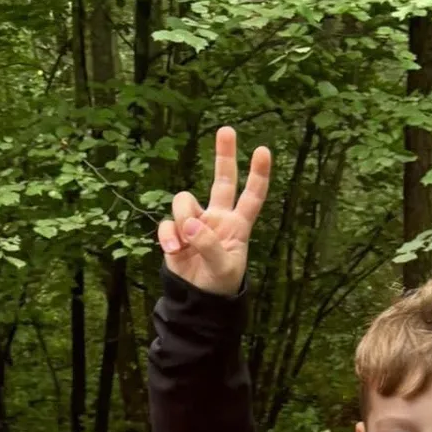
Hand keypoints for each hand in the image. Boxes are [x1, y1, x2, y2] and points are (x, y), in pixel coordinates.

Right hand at [157, 126, 270, 295]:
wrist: (196, 301)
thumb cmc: (219, 285)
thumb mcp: (222, 269)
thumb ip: (209, 245)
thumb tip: (190, 225)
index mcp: (237, 225)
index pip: (252, 196)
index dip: (258, 175)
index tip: (263, 150)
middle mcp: (217, 218)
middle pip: (222, 180)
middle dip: (224, 155)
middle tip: (226, 130)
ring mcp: (195, 223)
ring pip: (184, 201)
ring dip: (182, 219)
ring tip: (186, 243)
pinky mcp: (175, 233)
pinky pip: (167, 224)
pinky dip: (168, 235)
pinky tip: (173, 250)